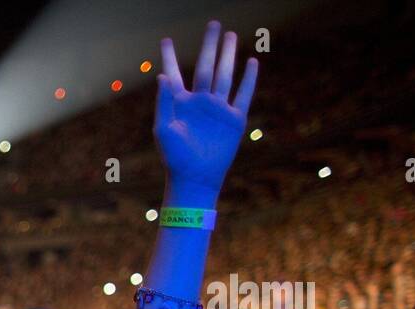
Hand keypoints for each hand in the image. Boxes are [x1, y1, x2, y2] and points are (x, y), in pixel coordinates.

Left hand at [156, 22, 258, 195]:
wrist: (195, 178)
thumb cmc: (174, 157)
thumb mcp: (164, 129)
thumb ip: (164, 102)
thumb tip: (162, 76)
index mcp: (180, 103)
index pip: (173, 73)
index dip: (169, 57)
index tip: (166, 39)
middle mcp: (199, 102)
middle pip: (205, 66)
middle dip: (209, 46)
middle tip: (213, 24)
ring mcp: (217, 109)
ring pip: (225, 75)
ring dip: (228, 56)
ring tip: (230, 36)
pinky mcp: (234, 119)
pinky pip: (243, 94)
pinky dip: (249, 79)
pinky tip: (252, 62)